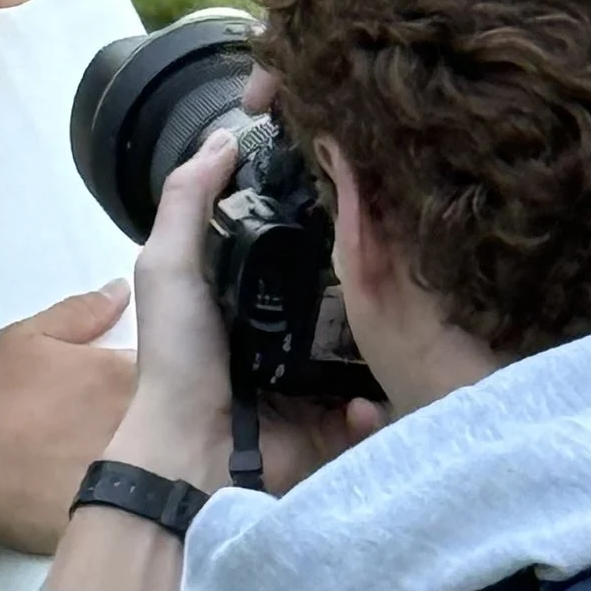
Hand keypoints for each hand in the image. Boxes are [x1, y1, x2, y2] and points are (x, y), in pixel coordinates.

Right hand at [0, 282, 136, 555]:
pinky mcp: (117, 512)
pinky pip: (134, 504)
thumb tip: (124, 292)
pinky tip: (113, 504)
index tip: (124, 387)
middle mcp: (138, 422)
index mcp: (123, 375)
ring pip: (154, 463)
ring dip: (145, 460)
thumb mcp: (27, 338)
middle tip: (112, 429)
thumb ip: (82, 313)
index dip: (147, 376)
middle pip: (165, 419)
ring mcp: (130, 471)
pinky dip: (128, 500)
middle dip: (153, 418)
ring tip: (118, 465)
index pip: (162, 368)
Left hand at [129, 126, 378, 495]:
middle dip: (381, 274)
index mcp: (257, 290)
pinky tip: (370, 391)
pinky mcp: (342, 419)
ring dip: (395, 333)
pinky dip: (380, 399)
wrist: (195, 454)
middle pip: (352, 288)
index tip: (367, 182)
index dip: (333, 212)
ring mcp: (321, 375)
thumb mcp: (169, 267)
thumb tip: (224, 136)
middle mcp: (295, 328)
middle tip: (412, 251)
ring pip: (378, 342)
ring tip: (421, 312)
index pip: (309, 240)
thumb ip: (187, 201)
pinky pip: (381, 401)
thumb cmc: (179, 356)